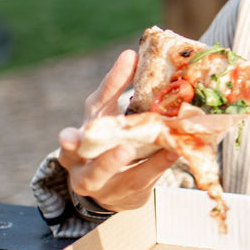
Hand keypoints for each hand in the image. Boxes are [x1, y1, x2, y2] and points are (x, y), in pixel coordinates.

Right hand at [57, 49, 177, 211]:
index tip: (130, 57)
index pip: (95, 102)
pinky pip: (138, 179)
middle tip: (116, 140)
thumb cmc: (110, 145)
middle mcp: (80, 158)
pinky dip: (156, 166)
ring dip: (118, 161)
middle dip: (83, 140)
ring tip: (136, 148)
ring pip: (102, 174)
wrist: (111, 191)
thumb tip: (134, 55)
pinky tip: (173, 152)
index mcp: (82, 129)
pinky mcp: (120, 194)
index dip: (113, 81)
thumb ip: (119, 89)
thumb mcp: (111, 117)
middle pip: (76, 150)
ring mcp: (96, 182)